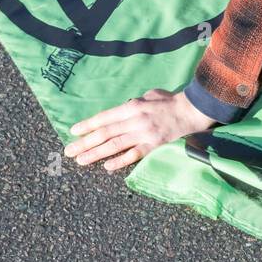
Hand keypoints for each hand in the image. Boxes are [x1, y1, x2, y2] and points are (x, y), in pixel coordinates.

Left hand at [64, 89, 216, 171]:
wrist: (192, 111)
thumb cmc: (170, 101)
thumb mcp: (150, 95)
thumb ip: (134, 103)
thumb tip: (122, 110)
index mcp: (132, 107)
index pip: (105, 117)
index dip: (88, 125)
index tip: (74, 131)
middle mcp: (135, 120)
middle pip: (105, 133)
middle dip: (85, 142)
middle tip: (69, 151)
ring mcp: (144, 134)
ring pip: (115, 145)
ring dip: (96, 153)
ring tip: (81, 160)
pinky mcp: (154, 145)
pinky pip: (134, 155)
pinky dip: (120, 161)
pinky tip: (107, 166)